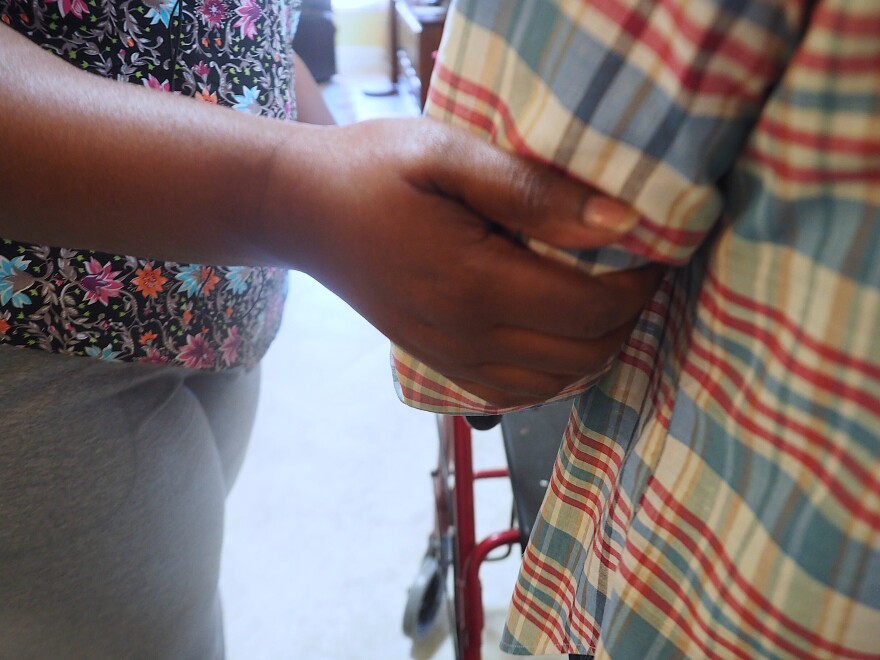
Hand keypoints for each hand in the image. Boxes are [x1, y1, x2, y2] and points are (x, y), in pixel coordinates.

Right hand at [265, 118, 663, 407]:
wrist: (305, 212)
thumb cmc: (373, 170)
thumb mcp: (449, 156)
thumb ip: (533, 192)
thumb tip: (620, 223)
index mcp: (475, 285)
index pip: (592, 308)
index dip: (640, 283)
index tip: (655, 246)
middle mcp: (466, 338)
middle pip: (585, 353)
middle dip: (629, 315)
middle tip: (639, 268)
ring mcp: (451, 359)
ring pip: (558, 382)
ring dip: (599, 345)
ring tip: (609, 295)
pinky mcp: (441, 364)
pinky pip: (520, 391)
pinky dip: (559, 370)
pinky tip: (563, 331)